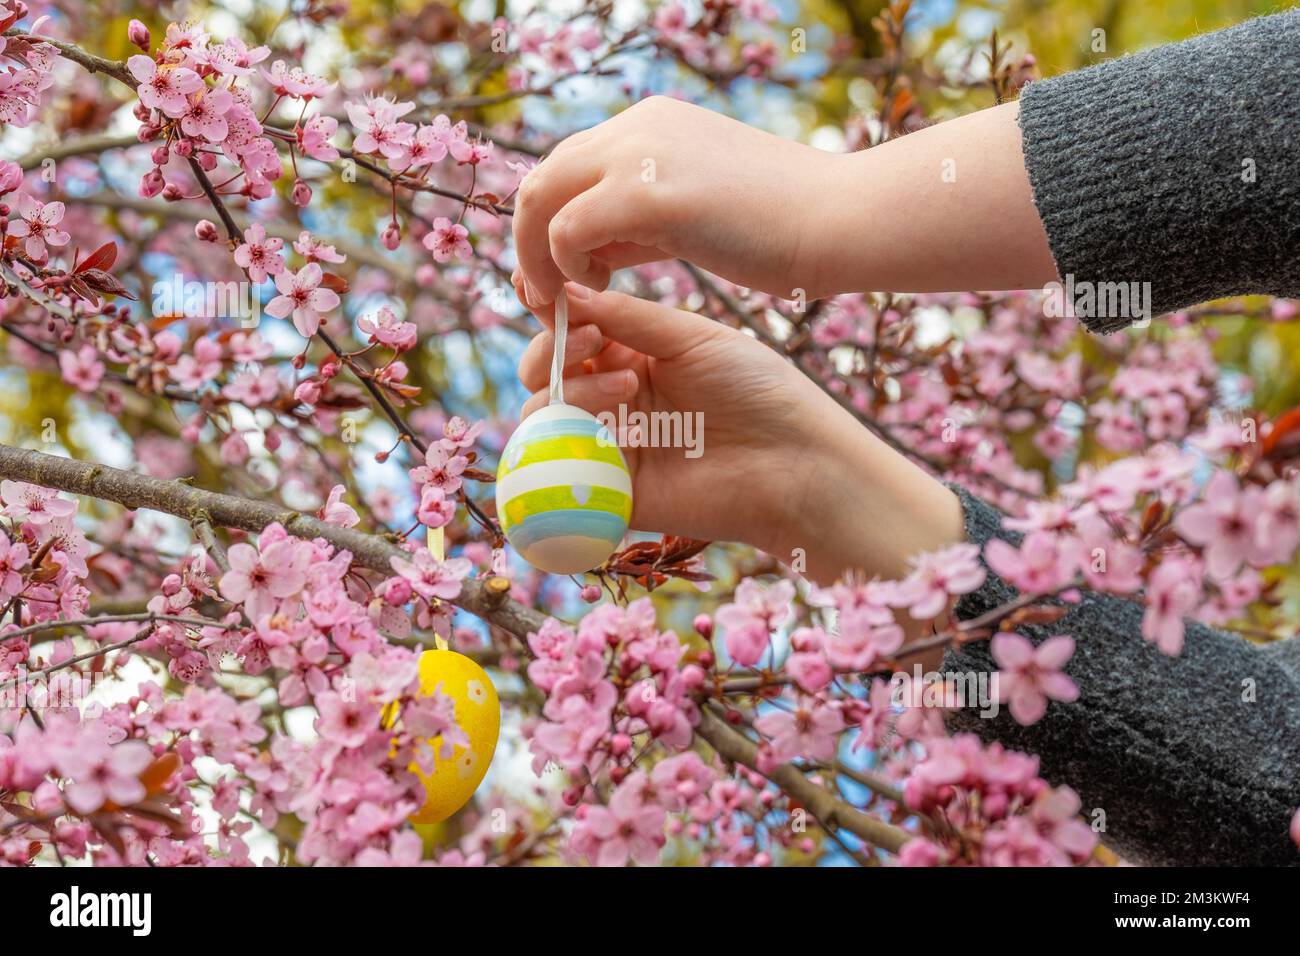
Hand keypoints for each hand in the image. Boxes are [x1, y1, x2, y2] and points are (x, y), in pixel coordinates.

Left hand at [511, 96, 844, 307]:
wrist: (842, 219)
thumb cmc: (784, 228)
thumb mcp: (694, 212)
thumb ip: (638, 222)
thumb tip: (589, 251)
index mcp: (651, 124)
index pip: (569, 166)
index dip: (550, 222)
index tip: (560, 274)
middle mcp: (636, 125)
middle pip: (541, 176)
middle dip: (528, 241)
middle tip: (542, 296)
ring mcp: (637, 152)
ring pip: (539, 198)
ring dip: (536, 257)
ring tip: (560, 303)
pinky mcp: (644, 192)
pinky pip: (566, 228)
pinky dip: (564, 266)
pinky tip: (601, 289)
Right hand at [513, 284, 964, 584]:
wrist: (796, 464)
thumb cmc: (758, 392)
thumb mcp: (692, 338)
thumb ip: (626, 318)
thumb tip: (565, 291)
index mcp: (634, 358)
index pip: (572, 333)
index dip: (556, 315)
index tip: (559, 298)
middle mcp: (616, 402)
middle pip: (545, 374)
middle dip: (554, 351)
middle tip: (591, 342)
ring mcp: (611, 447)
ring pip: (543, 418)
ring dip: (570, 391)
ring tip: (627, 386)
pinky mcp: (612, 493)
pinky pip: (558, 472)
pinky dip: (564, 444)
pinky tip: (615, 425)